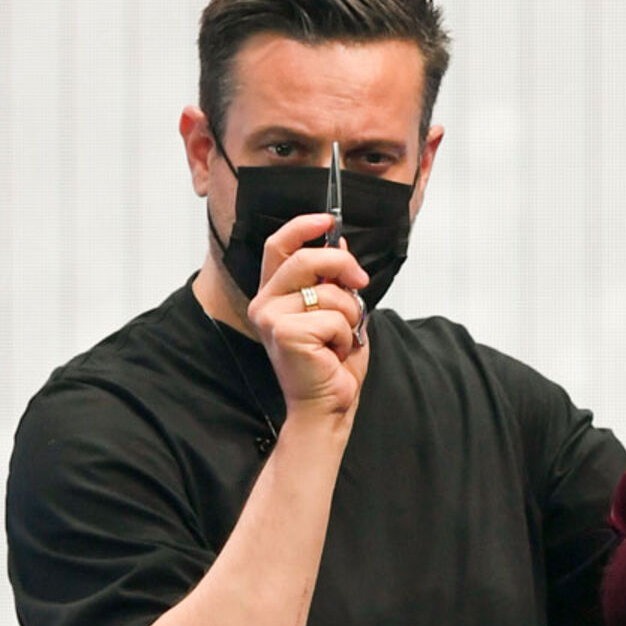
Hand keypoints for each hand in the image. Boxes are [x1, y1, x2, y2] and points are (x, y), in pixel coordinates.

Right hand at [247, 213, 372, 421]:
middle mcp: (265, 303)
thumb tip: (341, 243)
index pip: (279, 246)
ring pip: (329, 292)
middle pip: (306, 258)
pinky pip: (334, 317)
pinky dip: (345, 335)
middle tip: (360, 283)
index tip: (328, 219)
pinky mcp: (284, 332)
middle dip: (343, 266)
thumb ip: (334, 280)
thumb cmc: (332, 364)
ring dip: (349, 315)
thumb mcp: (339, 312)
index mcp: (275, 294)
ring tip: (339, 339)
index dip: (303, 226)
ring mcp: (271, 317)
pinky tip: (333, 353)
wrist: (328, 405)